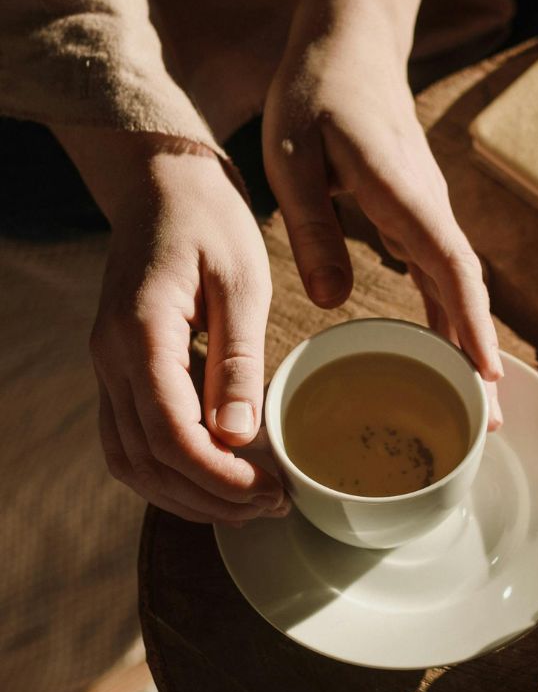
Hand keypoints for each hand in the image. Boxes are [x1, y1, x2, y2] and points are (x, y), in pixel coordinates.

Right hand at [84, 140, 287, 522]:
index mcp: (140, 333)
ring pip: (130, 461)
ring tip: (251, 505)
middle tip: (275, 506)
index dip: (220, 476)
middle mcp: (111, 357)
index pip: (169, 433)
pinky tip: (218, 479)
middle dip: (211, 496)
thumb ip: (237, 357)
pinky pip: (130, 440)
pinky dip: (169, 473)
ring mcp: (108, 366)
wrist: (163, 185)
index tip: (272, 490)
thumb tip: (239, 432)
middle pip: (147, 460)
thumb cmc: (210, 222)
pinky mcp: (120, 370)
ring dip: (187, 495)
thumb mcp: (241, 281)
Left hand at [263, 0, 502, 425]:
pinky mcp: (418, 215)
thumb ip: (311, 225)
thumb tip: (329, 301)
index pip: (450, 267)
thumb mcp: (291, 156)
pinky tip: (444, 352)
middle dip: (480, 358)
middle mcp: (428, 209)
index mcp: (402, 195)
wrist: (350, 45)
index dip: (471, 323)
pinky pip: (443, 275)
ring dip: (469, 344)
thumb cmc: (316, 94)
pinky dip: (451, 317)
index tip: (489, 376)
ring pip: (459, 287)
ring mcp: (428, 213)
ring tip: (477, 406)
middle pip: (467, 292)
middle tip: (490, 426)